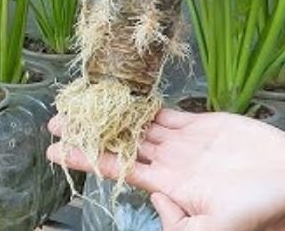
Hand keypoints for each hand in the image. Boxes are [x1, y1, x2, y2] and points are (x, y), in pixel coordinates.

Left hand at [48, 109, 284, 230]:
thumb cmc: (261, 207)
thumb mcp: (219, 228)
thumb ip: (183, 225)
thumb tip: (152, 201)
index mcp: (169, 184)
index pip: (115, 168)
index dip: (83, 159)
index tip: (52, 151)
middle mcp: (169, 163)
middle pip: (118, 144)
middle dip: (87, 133)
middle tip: (55, 120)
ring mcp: (183, 143)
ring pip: (136, 125)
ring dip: (108, 115)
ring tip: (78, 104)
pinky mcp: (200, 125)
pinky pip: (164, 113)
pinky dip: (142, 104)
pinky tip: (120, 95)